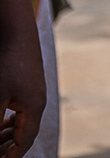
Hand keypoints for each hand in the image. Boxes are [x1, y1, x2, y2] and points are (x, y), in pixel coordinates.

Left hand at [0, 0, 45, 157]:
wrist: (17, 33)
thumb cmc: (7, 63)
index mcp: (34, 107)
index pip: (25, 141)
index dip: (12, 156)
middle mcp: (37, 101)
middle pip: (25, 133)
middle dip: (9, 147)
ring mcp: (34, 91)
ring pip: (23, 122)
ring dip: (8, 135)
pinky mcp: (28, 83)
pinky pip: (21, 109)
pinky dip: (10, 121)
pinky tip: (2, 122)